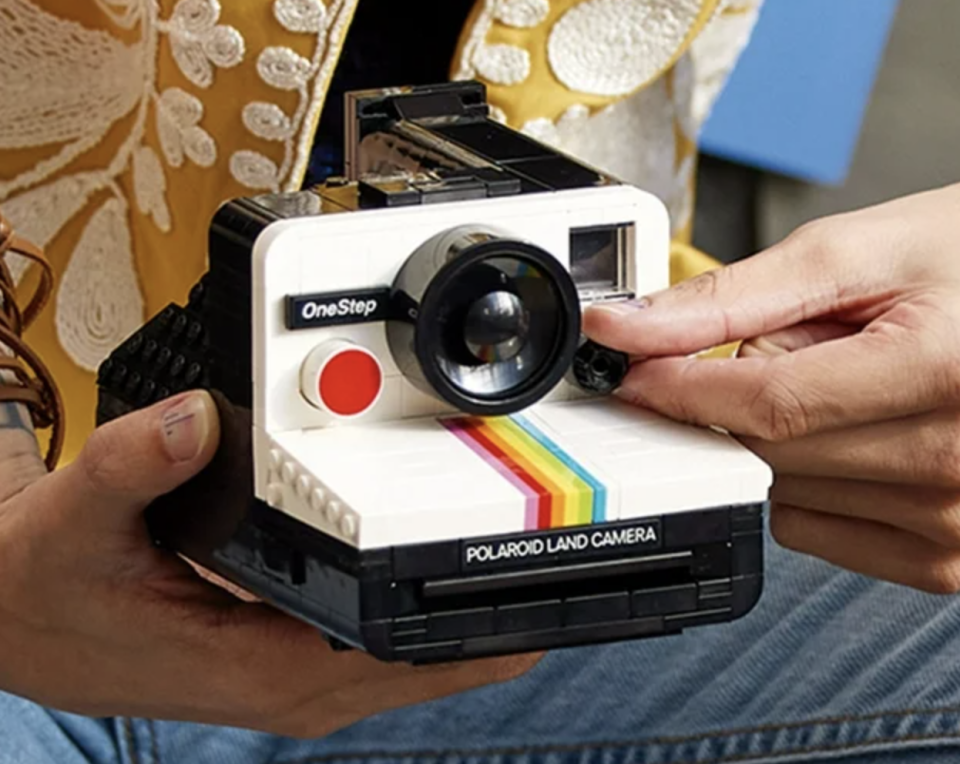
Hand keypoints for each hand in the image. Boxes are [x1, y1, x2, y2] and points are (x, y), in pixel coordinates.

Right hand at [0, 391, 536, 737]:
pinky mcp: (293, 652)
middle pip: (431, 665)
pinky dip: (423, 612)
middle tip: (550, 545)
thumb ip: (132, 466)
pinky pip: (383, 641)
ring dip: (464, 616)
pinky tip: (442, 567)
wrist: (15, 618)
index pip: (398, 662)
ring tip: (513, 553)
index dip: (475, 633)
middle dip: (492, 617)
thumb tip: (192, 419)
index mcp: (260, 668)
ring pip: (415, 657)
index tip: (535, 588)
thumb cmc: (48, 590)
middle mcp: (295, 683)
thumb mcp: (74, 523)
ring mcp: (300, 673)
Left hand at [583, 183, 959, 593]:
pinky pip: (812, 532)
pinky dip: (803, 484)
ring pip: (783, 492)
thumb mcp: (859, 252)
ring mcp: (958, 522)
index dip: (678, 386)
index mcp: (944, 370)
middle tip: (797, 344)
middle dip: (742, 397)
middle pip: (768, 449)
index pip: (766, 402)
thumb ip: (735, 296)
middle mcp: (957, 461)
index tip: (631, 367)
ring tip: (851, 383)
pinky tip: (855, 433)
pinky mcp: (948, 560)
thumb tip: (628, 329)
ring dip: (781, 438)